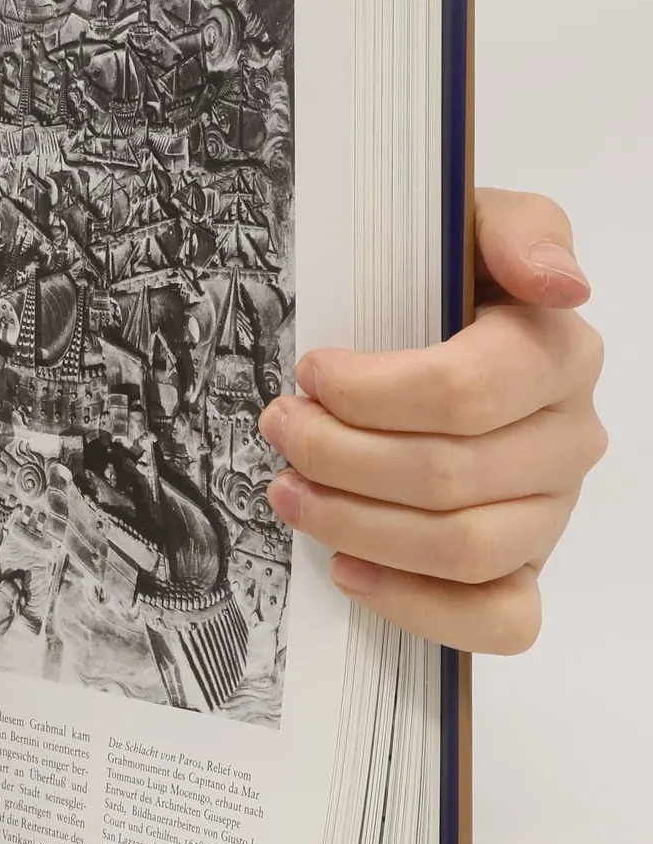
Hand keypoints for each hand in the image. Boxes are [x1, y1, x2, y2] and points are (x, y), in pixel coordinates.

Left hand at [258, 189, 604, 652]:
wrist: (431, 332)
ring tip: (288, 491)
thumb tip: (561, 284)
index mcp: (558, 353)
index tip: (310, 372)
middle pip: (448, 475)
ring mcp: (550, 511)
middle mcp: (567, 438)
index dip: (370, 393)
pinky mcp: (525, 568)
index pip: (464, 393)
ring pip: (461, 548)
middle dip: (338, 455)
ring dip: (354, 524)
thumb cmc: (440, 284)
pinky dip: (418, 605)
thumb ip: (518, 230)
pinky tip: (348, 569)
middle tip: (278, 428)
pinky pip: (499, 620)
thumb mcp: (470, 223)